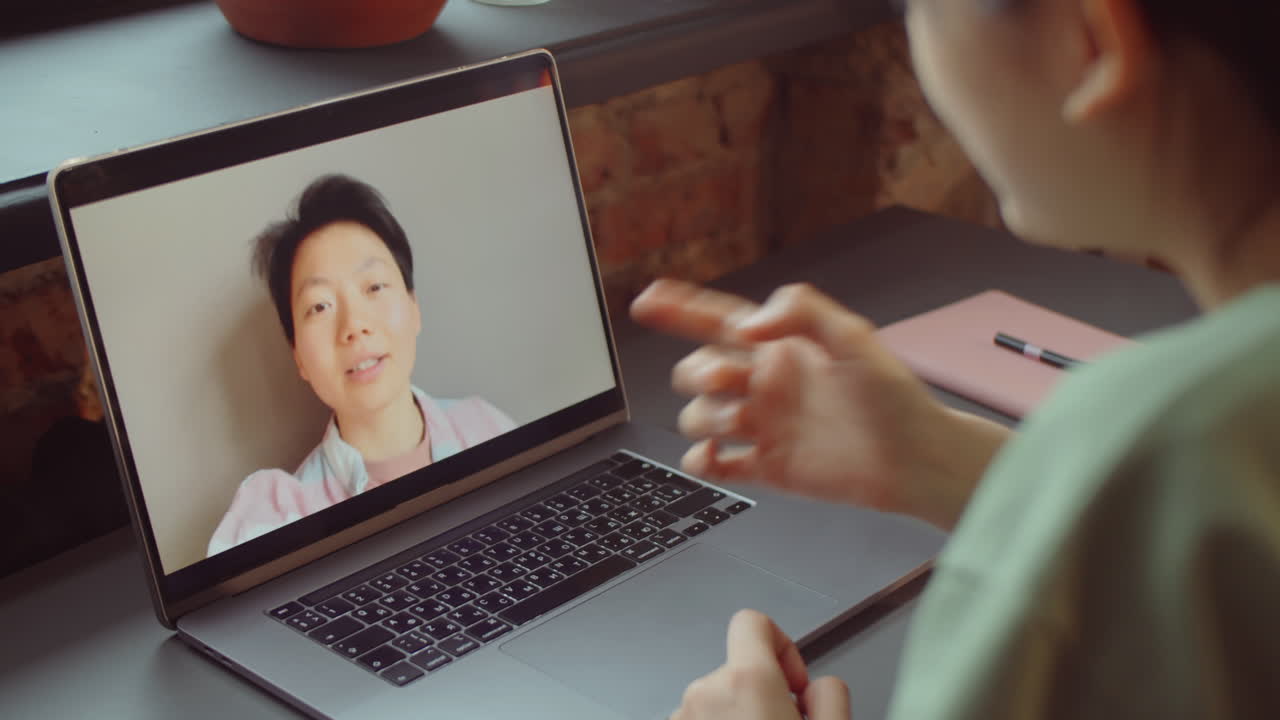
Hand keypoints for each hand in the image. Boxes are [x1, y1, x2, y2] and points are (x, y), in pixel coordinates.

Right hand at [631, 279, 1008, 528]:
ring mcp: (763, 425)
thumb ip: (801, 312)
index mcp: (781, 348)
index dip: (680, 309)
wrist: (915, 459)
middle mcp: (766, 384)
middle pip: (698, 370)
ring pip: (700, 416)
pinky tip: (714, 456)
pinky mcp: (766, 466)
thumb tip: (750, 323)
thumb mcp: (853, 336)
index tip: (648, 301)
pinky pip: (715, 464)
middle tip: (728, 378)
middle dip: (700, 372)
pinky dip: (703, 461)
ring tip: (740, 422)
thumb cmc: (894, 398)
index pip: (718, 321)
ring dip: (705, 417)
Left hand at [670, 609, 849, 719]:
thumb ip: (830, 692)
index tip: (794, 682)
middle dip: (765, 692)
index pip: (753, 621)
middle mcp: (705, 693)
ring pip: (720, 697)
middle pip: (740, 667)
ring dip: (741, 713)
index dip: (781, 645)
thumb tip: (819, 686)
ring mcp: (682, 715)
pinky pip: (700, 717)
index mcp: (746, 683)